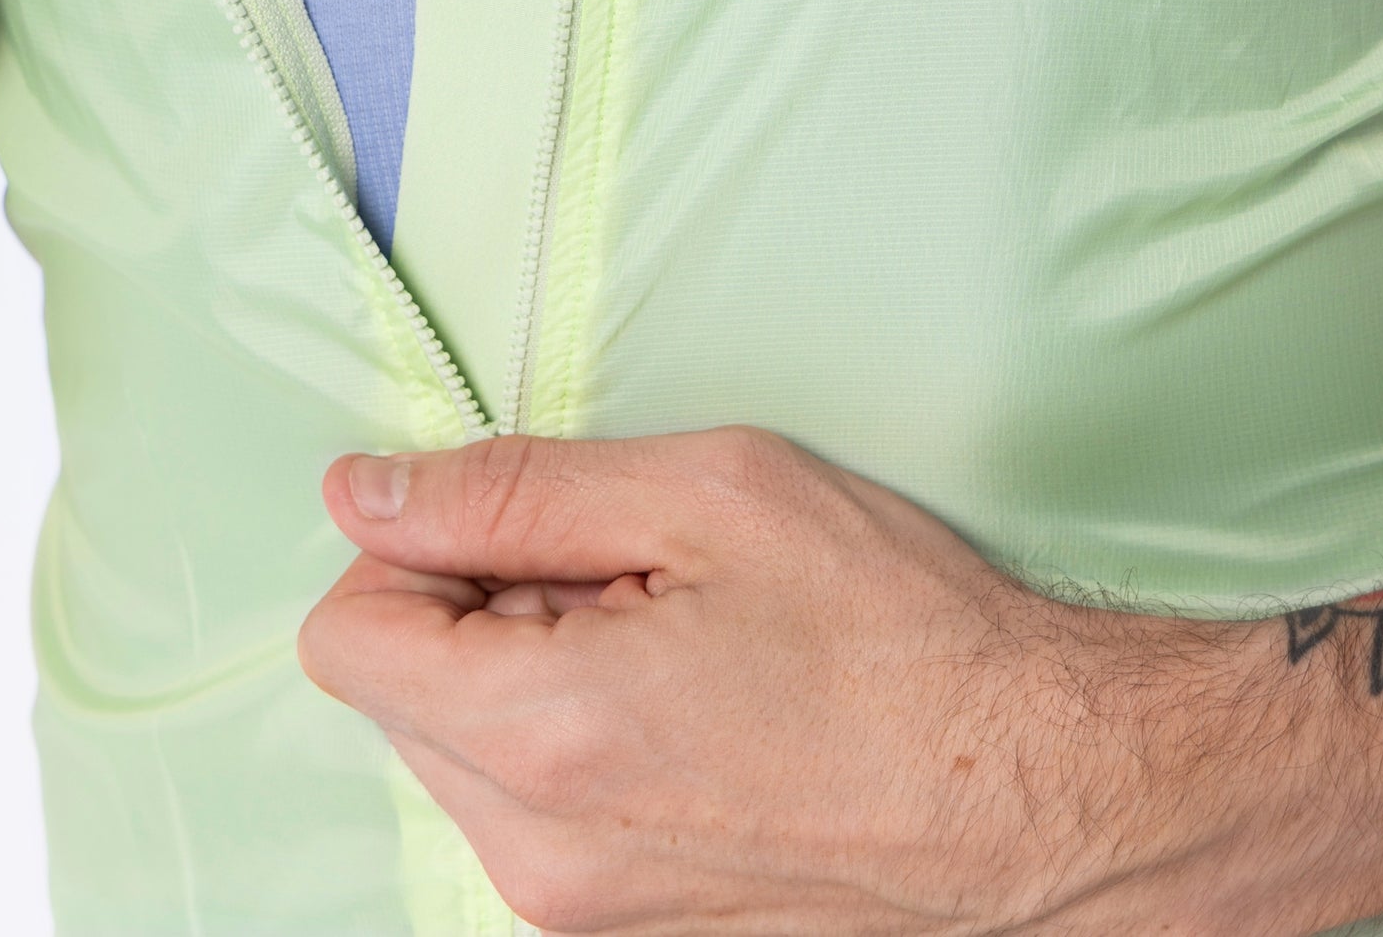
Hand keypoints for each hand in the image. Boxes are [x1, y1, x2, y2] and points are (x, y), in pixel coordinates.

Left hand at [299, 428, 1382, 936]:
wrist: (1035, 791)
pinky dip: (579, 745)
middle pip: (399, 699)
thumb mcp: (707, 493)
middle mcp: (537, 855)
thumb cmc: (895, 632)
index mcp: (541, 732)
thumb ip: (513, 489)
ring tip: (674, 637)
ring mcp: (584, 917)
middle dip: (478, 610)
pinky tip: (696, 705)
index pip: (347, 636)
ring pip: (464, 760)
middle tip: (627, 572)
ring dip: (529, 678)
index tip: (524, 522)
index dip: (416, 548)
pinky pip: (535, 819)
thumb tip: (363, 492)